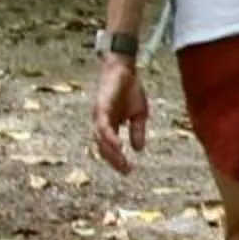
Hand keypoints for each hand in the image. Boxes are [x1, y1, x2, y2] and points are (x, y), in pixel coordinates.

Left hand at [91, 57, 149, 172]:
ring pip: (100, 140)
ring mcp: (99, 116)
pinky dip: (109, 138)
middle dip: (114, 161)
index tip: (129, 171)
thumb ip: (137, 131)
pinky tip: (118, 146)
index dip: (118, 161)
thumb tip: (138, 149)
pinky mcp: (101, 108)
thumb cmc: (129, 88)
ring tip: (122, 163)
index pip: (109, 148)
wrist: (124, 68)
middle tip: (127, 170)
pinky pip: (103, 127)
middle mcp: (100, 123)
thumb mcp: (139, 114)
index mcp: (109, 126)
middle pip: (102, 148)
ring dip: (111, 153)